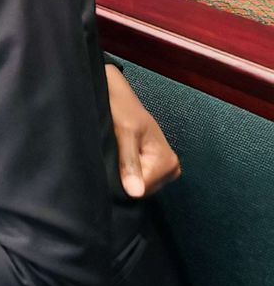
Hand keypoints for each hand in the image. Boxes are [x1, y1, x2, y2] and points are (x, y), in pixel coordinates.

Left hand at [105, 65, 181, 196]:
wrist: (116, 94)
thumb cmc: (121, 108)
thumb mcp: (124, 133)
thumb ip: (129, 162)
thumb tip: (135, 192)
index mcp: (168, 162)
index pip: (142, 191)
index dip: (123, 180)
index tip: (114, 160)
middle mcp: (170, 167)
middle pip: (141, 189)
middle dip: (124, 175)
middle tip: (115, 152)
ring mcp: (162, 167)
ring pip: (138, 184)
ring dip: (124, 172)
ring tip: (117, 151)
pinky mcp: (152, 165)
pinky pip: (137, 177)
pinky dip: (125, 170)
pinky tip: (120, 156)